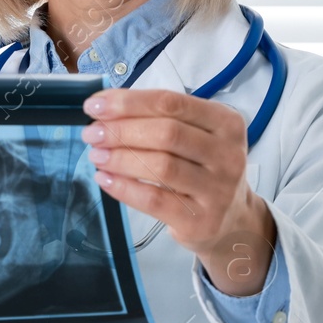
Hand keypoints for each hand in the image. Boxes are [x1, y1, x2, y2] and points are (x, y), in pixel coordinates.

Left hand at [82, 87, 276, 295]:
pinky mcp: (200, 219)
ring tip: (96, 155)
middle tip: (92, 133)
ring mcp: (218, 189)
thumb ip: (159, 119)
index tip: (96, 105)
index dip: (129, 102)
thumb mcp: (196, 136)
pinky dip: (124, 188)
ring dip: (120, 158)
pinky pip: (154, 200)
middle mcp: (227, 154)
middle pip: (166, 133)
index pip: (171, 102)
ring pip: (161, 166)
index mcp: (226, 122)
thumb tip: (106, 109)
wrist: (231, 219)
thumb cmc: (203, 168)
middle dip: (121, 130)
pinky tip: (105, 179)